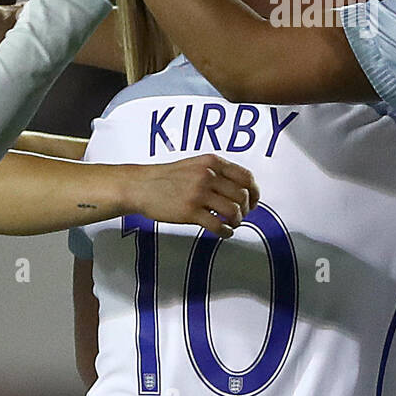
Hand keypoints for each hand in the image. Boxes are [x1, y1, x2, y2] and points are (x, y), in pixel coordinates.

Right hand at [120, 154, 259, 238]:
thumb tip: (241, 188)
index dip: (255, 192)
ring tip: (231, 224)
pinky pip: (218, 225)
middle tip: (242, 215)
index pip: (246, 176)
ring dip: (237, 221)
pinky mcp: (190, 212)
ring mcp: (199, 194)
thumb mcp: (195, 165)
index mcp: (211, 162)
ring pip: (233, 211)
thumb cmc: (167, 177)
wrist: (141, 186)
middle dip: (246, 209)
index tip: (254, 201)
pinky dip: (226, 231)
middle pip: (242, 196)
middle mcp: (208, 175)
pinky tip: (224, 232)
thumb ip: (216, 172)